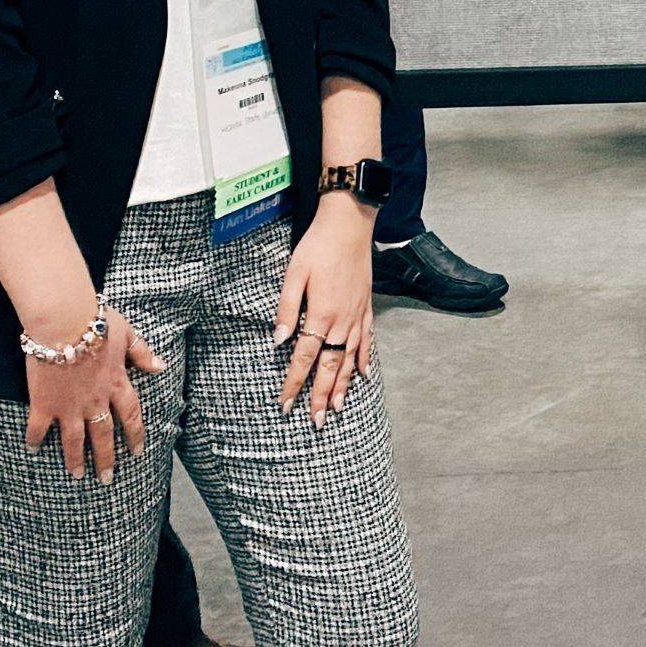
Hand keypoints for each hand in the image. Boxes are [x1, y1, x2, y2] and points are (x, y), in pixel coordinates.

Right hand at [21, 301, 163, 482]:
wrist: (63, 321)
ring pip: (75, 440)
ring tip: (77, 475)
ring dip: (76, 459)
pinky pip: (39, 427)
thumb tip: (161, 366)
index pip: (131, 416)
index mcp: (116, 384)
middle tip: (106, 478)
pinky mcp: (44, 403)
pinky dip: (35, 440)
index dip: (135, 435)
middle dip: (106, 458)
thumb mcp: (127, 333)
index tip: (137, 452)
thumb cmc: (95, 321)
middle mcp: (95, 401)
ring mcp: (69, 405)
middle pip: (103, 435)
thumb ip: (143, 353)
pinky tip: (33, 450)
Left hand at [276, 196, 376, 426]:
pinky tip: (364, 374)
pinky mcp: (366, 307)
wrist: (349, 224)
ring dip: (343, 386)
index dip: (294, 384)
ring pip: (349, 359)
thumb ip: (286, 309)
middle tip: (316, 422)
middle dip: (321, 396)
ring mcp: (357, 316)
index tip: (285, 405)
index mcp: (321, 315)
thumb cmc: (318, 247)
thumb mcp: (294, 274)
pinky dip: (365, 359)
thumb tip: (278, 341)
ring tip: (337, 408)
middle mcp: (342, 321)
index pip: (304, 359)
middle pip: (330, 367)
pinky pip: (367, 340)